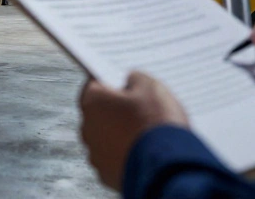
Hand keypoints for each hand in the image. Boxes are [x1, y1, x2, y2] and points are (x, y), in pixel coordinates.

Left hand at [79, 72, 188, 189]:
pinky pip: (114, 158)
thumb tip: (131, 81)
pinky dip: (125, 154)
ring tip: (146, 132)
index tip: (124, 83)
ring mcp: (95, 154)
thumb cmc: (156, 124)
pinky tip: (144, 151)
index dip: (111, 82)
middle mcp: (87, 128)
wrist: (167, 168)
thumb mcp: (151, 87)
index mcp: (92, 102)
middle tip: (140, 108)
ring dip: (120, 134)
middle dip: (116, 109)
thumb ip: (136, 78)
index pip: (93, 84)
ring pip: (106, 137)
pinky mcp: (106, 174)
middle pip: (99, 112)